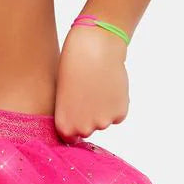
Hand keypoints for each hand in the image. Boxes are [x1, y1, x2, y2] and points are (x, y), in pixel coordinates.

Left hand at [54, 25, 128, 141]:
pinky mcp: (119, 114)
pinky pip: (119, 113)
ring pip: (105, 120)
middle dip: (90, 115)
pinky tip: (111, 85)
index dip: (75, 122)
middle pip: (89, 129)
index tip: (78, 108)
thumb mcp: (64, 95)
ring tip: (100, 84)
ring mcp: (102, 123)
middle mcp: (83, 129)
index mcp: (65, 127)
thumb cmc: (74, 65)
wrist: (94, 47)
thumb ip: (72, 114)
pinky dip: (117, 102)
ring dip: (105, 107)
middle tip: (90, 91)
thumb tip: (84, 122)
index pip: (71, 136)